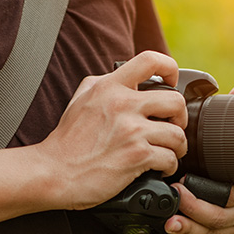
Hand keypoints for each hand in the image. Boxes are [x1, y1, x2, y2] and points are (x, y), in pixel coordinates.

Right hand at [37, 51, 188, 209]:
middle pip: (176, 101)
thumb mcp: (80, 99)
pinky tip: (159, 168)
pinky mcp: (136, 156)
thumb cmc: (66, 142)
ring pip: (177, 134)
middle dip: (180, 118)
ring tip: (167, 152)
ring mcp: (131, 131)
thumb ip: (104, 84)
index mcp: (109, 87)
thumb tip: (127, 79)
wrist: (53, 172)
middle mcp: (122, 105)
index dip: (170, 68)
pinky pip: (170, 158)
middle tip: (172, 127)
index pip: (150, 60)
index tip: (172, 82)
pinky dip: (169, 166)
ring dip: (177, 147)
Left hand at [163, 82, 233, 233]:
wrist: (194, 178)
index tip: (186, 182)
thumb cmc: (208, 156)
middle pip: (225, 218)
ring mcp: (231, 226)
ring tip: (171, 222)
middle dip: (197, 211)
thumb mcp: (216, 133)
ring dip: (192, 230)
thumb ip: (231, 112)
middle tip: (175, 199)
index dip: (216, 193)